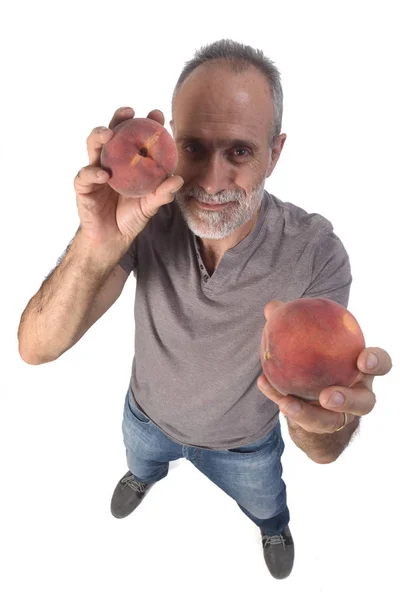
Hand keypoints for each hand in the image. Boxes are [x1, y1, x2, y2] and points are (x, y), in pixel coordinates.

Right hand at [74, 106, 182, 255]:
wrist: (113, 239)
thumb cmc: (131, 217)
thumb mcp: (150, 205)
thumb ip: (162, 193)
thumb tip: (178, 179)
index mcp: (128, 161)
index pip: (135, 137)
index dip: (145, 123)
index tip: (157, 114)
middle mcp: (110, 160)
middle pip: (112, 133)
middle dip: (119, 118)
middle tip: (129, 111)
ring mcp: (95, 170)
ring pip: (93, 146)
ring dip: (99, 135)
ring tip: (108, 133)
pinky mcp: (83, 186)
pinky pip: (86, 175)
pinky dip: (94, 173)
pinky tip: (105, 175)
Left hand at [257, 300, 392, 433]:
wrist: (311, 393)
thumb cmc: (317, 357)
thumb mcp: (310, 341)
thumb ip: (293, 323)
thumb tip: (273, 307)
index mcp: (361, 369)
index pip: (380, 364)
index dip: (377, 362)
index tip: (363, 359)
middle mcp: (357, 395)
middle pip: (364, 403)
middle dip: (349, 400)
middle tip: (327, 396)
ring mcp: (340, 416)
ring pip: (332, 421)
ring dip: (311, 415)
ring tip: (288, 404)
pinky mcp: (319, 427)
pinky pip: (301, 419)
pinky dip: (282, 402)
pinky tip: (264, 386)